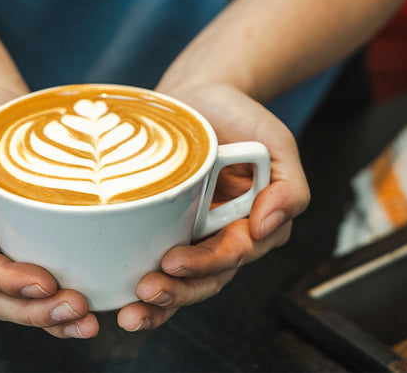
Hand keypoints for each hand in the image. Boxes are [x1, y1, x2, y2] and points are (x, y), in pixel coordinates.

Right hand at [0, 88, 98, 337]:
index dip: (6, 281)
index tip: (46, 283)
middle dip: (32, 310)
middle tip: (76, 308)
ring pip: (11, 299)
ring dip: (46, 317)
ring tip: (85, 321)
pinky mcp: (16, 245)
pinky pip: (29, 286)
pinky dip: (52, 306)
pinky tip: (82, 314)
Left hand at [117, 83, 307, 330]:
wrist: (200, 95)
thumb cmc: (240, 118)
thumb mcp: (277, 144)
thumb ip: (289, 187)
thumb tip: (268, 225)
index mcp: (252, 224)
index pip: (234, 254)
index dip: (206, 264)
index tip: (173, 261)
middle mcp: (223, 236)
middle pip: (206, 279)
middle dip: (178, 292)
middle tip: (147, 291)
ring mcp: (192, 234)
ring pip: (181, 281)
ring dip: (159, 302)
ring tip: (130, 312)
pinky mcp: (164, 227)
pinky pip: (154, 261)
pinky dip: (138, 284)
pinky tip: (118, 299)